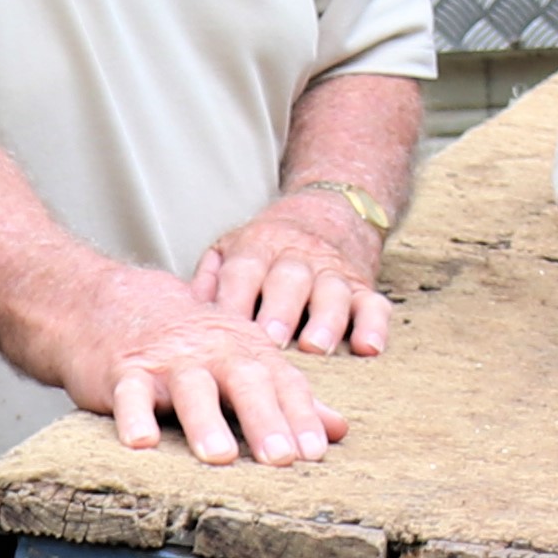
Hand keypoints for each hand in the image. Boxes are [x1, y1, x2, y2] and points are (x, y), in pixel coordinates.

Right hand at [71, 263, 356, 463]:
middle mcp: (214, 351)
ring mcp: (169, 361)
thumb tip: (339, 430)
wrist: (121, 301)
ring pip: (191, 388)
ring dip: (206, 421)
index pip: (283, 383)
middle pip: (245, 381)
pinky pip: (130, 394)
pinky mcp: (126, 372)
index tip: (316, 451)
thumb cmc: (194, 343)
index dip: (301, 416)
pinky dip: (134, 417)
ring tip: (220, 455)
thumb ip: (288, 396)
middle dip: (265, 418)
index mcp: (248, 351)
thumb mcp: (244, 359)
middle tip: (281, 457)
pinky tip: (141, 442)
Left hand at [192, 191, 397, 357]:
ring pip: (332, 291)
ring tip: (314, 346)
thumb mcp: (233, 249)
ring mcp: (333, 271)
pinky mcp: (365, 286)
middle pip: (289, 280)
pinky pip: (374, 304)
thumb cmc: (269, 247)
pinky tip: (369, 348)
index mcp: (259, 248)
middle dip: (280, 310)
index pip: (243, 271)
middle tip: (270, 342)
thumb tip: (184, 313)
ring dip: (325, 319)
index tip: (222, 330)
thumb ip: (210, 280)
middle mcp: (297, 257)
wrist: (332, 209)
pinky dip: (374, 326)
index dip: (234, 299)